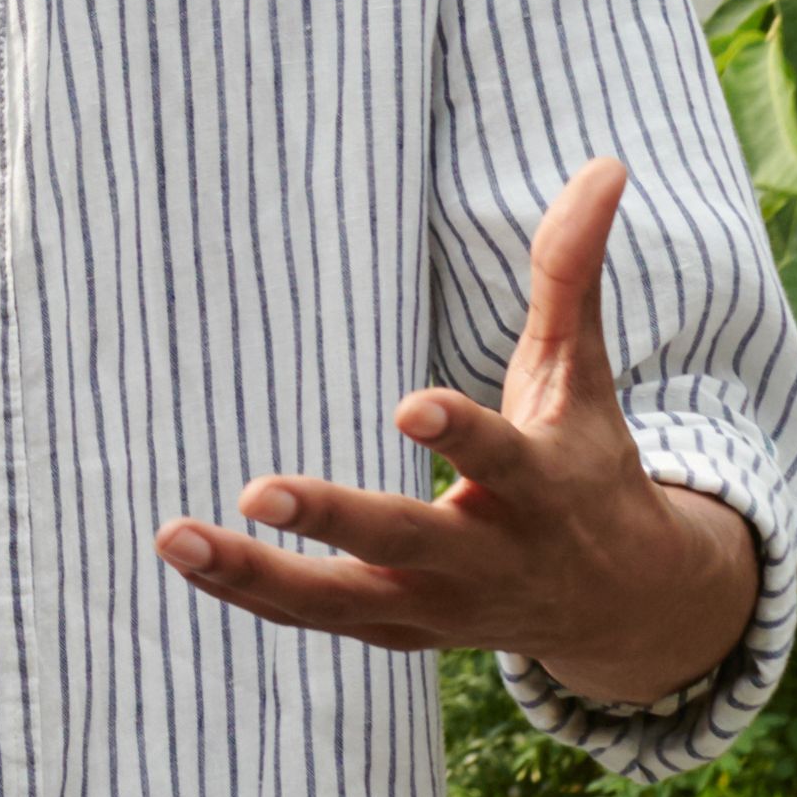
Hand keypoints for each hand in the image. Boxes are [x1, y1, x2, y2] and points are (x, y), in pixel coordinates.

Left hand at [159, 156, 762, 717]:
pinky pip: (318, 620)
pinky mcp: (400, 633)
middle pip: (407, 543)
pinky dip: (252, 597)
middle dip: (336, 520)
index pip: (501, 459)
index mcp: (540, 488)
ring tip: (175, 537)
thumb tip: (603, 164)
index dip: (459, 433)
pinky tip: (186, 558)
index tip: (409, 405)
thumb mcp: (583, 377)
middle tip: (257, 491)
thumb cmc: (587, 466)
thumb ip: (572, 275)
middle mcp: (488, 559)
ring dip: (258, 576)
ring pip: (342, 602)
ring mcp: (439, 608)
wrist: (621, 605)